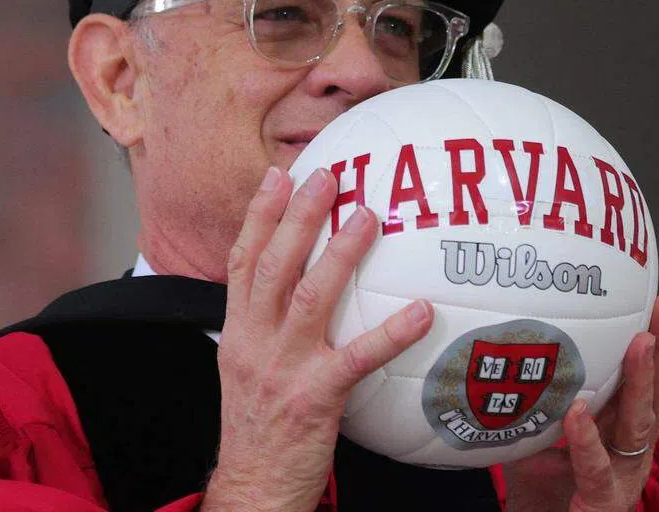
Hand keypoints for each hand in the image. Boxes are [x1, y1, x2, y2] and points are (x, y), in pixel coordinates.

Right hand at [202, 167, 433, 511]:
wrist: (253, 485)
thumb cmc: (258, 427)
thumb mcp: (245, 367)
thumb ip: (265, 325)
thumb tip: (296, 286)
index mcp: (237, 331)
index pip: (243, 261)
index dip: (259, 215)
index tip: (277, 176)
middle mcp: (254, 342)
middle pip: (275, 266)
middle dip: (298, 216)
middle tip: (327, 177)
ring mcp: (283, 368)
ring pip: (311, 298)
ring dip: (340, 254)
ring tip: (368, 217)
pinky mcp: (315, 397)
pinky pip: (359, 357)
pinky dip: (391, 331)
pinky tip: (421, 311)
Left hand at [502, 295, 658, 511]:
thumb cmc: (546, 488)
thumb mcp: (546, 433)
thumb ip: (542, 397)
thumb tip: (514, 345)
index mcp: (624, 430)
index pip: (651, 381)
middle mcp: (633, 450)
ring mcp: (624, 478)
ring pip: (639, 425)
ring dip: (640, 382)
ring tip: (638, 344)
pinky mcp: (603, 503)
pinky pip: (597, 470)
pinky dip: (586, 440)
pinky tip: (576, 414)